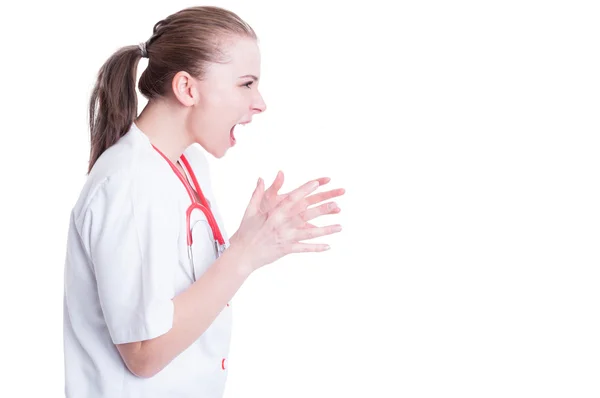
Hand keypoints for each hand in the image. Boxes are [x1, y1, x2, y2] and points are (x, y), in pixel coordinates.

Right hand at [229, 171, 344, 244]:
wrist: (242, 253)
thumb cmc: (246, 231)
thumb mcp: (250, 210)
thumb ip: (258, 193)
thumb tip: (261, 178)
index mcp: (274, 213)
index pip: (292, 198)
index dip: (304, 190)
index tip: (316, 183)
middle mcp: (282, 224)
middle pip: (305, 214)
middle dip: (322, 209)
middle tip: (336, 204)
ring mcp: (285, 237)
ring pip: (309, 232)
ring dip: (325, 230)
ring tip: (340, 227)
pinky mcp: (286, 249)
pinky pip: (304, 248)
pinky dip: (316, 248)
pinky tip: (328, 246)